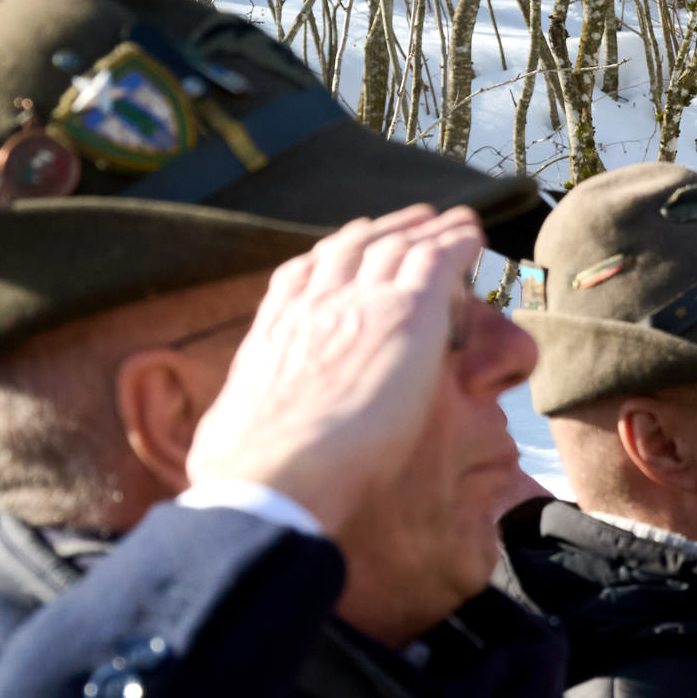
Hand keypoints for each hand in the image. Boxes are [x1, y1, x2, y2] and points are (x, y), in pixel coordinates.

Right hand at [187, 208, 488, 537]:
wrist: (274, 476)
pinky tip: (476, 234)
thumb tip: (220, 447)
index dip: (329, 255)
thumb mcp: (225, 434)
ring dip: (429, 231)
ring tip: (453, 222)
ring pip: (401, 248)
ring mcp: (360, 303)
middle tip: (412, 221)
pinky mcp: (407, 312)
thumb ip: (235, 426)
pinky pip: (440, 260)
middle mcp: (315, 304)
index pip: (301, 276)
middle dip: (384, 231)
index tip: (346, 244)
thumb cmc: (245, 475)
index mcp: (275, 330)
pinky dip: (459, 242)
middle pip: (354, 249)